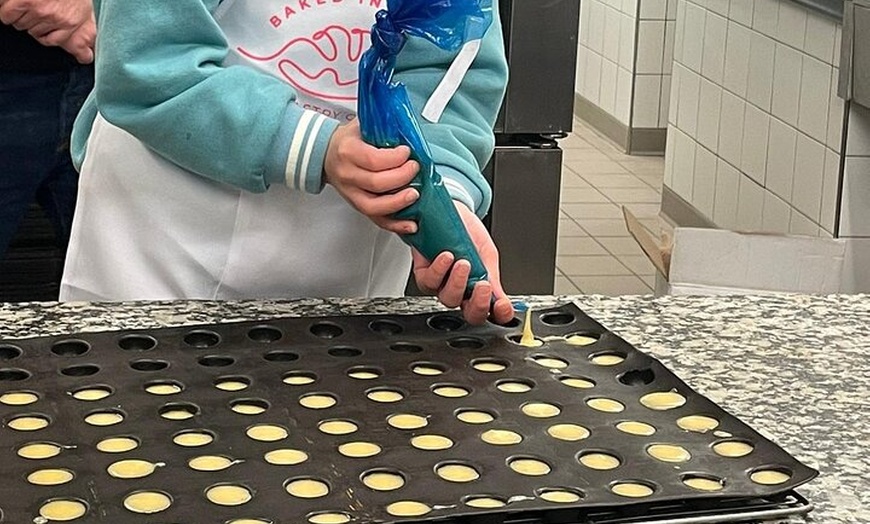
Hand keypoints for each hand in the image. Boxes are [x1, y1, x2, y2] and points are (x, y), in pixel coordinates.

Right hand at [0, 0, 94, 63]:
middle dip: (34, 20)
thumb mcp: (82, 8)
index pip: (54, 42)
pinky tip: (15, 1)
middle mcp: (57, 19)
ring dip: (20, 14)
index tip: (49, 26)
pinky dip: (7, 9)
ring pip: (20, 25)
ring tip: (28, 0)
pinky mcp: (22, 3)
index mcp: (72, 21)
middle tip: (37, 4)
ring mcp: (39, 11)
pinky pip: (7, 17)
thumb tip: (86, 57)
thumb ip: (84, 33)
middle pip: (34, 33)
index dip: (46, 33)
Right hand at [324, 119, 419, 233]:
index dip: (395, 158)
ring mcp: (351, 193)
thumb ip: (381, 125)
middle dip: (401, 177)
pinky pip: (376, 219)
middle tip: (415, 169)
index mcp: (348, 151)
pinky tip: (410, 224)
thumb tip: (407, 124)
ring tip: (414, 195)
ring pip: (375, 206)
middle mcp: (347, 175)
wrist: (325, 155)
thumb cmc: (347, 141)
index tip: (407, 152)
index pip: (373, 160)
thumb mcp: (360, 126)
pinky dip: (394, 224)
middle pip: (376, 183)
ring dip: (398, 203)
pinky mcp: (357, 205)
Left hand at [413, 202, 514, 324]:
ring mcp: (442, 286)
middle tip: (483, 285)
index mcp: (480, 289)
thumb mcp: (487, 254)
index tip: (502, 306)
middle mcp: (461, 291)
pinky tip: (447, 256)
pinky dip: (439, 270)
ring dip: (458, 283)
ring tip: (463, 262)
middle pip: (469, 314)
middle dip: (478, 303)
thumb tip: (502, 299)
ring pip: (449, 299)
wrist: (451, 211)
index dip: (499, 315)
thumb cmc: (469, 233)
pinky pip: (429, 282)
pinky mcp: (424, 275)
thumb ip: (492, 278)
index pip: (491, 311)